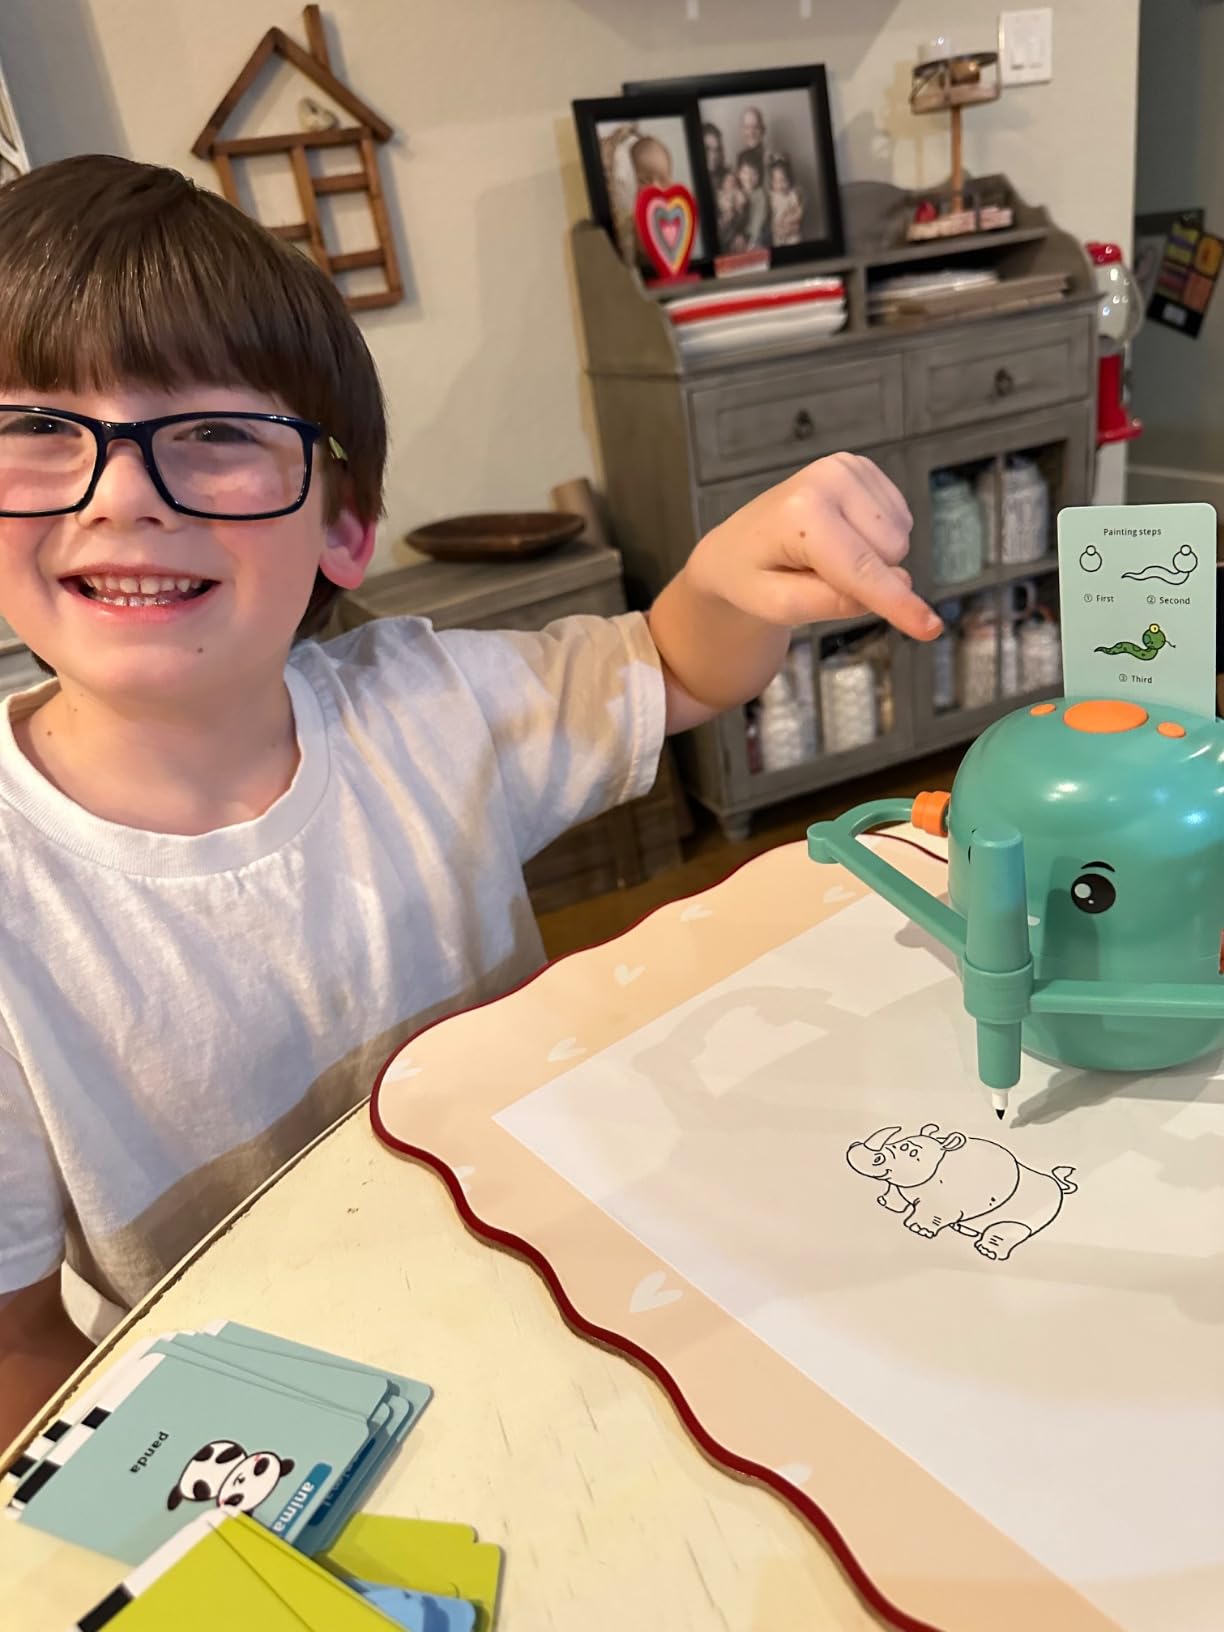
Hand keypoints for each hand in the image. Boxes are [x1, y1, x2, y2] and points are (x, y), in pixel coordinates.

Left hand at [689, 452, 940, 641]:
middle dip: (864, 578)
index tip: (930, 628)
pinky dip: (874, 540)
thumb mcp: (778, 607)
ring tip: (821, 555)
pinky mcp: (862, 469)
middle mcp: (829, 478)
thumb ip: (832, 602)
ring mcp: (848, 467)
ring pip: (900, 540)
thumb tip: (895, 586)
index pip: (860, 568)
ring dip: (869, 559)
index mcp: (801, 513)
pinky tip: (838, 536)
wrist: (735, 548)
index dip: (897, 603)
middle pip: (891, 555)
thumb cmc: (750, 579)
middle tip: (815, 574)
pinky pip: (900, 522)